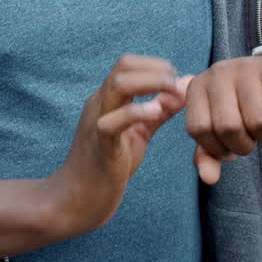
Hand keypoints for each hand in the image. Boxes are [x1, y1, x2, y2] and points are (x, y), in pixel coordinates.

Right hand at [44, 54, 186, 235]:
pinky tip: (156, 114)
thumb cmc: (108, 163)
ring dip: (151, 82)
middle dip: (156, 69)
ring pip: (118, 85)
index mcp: (107, 99)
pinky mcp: (100, 144)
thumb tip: (183, 87)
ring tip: (171, 93)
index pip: (127, 63)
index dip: (155, 64)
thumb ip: (159, 111)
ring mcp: (97, 121)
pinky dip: (137, 112)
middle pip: (123, 66)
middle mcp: (100, 103)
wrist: (78, 198)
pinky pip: (113, 121)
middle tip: (176, 84)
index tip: (175, 79)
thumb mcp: (139, 132)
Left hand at [183, 50, 261, 184]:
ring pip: (257, 121)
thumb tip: (208, 179)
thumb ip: (208, 154)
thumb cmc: (243, 107)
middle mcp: (218, 73)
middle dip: (243, 145)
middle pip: (228, 127)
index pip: (198, 129)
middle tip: (249, 139)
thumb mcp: (220, 128)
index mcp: (197, 87)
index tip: (227, 146)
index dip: (215, 147)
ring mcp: (247, 68)